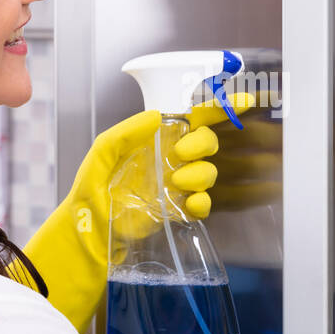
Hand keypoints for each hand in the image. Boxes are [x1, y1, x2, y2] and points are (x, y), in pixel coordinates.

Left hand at [14, 92, 255, 333]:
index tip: (243, 103)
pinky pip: (204, 203)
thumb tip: (157, 115)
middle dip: (202, 144)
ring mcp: (177, 185)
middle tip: (181, 153)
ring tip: (175, 183)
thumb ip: (125, 131)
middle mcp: (171, 159)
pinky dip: (202, 202)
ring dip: (199, 174)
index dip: (218, 109)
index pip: (192, 118)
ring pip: (209, 172)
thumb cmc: (92, 187)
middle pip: (207, 142)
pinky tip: (188, 204)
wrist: (90, 230)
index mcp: (156, 139)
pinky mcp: (179, 210)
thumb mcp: (102, 152)